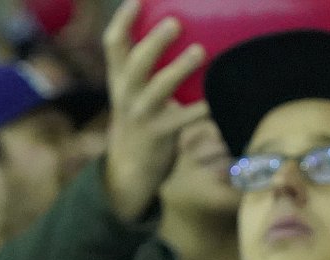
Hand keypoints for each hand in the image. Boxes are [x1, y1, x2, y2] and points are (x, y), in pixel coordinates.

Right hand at [100, 0, 208, 222]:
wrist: (130, 169)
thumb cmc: (141, 121)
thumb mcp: (134, 93)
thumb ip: (147, 69)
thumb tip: (178, 36)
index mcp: (118, 79)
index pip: (113, 43)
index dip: (123, 20)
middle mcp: (126, 94)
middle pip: (136, 61)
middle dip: (155, 41)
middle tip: (175, 22)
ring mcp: (142, 114)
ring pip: (159, 88)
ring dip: (180, 69)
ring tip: (200, 51)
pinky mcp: (160, 135)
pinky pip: (183, 119)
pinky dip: (200, 109)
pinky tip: (216, 101)